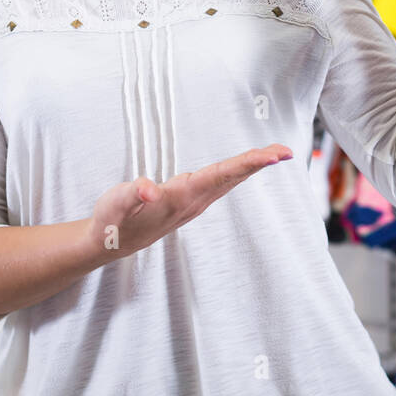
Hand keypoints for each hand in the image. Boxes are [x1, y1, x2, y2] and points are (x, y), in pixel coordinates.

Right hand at [85, 145, 292, 257]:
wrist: (110, 245)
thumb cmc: (112, 222)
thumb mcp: (114, 206)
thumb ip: (132, 195)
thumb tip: (148, 188)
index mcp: (179, 198)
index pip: (219, 176)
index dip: (246, 164)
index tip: (271, 157)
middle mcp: (193, 201)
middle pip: (232, 177)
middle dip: (259, 162)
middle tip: (286, 150)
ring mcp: (194, 202)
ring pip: (229, 180)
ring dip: (253, 165)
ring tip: (277, 153)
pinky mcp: (190, 200)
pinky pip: (221, 182)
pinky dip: (239, 170)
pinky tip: (250, 164)